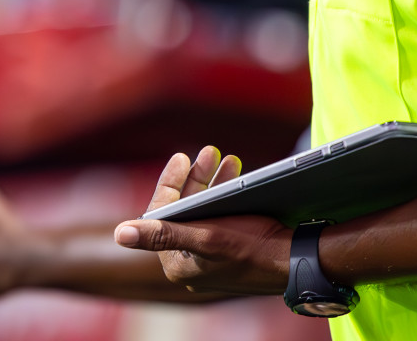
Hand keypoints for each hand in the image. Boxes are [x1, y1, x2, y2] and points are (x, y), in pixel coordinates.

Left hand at [113, 145, 288, 294]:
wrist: (296, 261)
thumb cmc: (252, 250)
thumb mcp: (205, 237)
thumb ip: (162, 234)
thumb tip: (120, 234)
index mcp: (176, 263)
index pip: (161, 216)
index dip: (170, 183)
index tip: (182, 157)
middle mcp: (190, 261)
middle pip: (182, 210)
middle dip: (196, 178)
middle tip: (209, 152)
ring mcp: (209, 255)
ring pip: (202, 209)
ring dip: (212, 182)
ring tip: (228, 159)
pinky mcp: (229, 248)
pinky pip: (218, 215)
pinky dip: (224, 194)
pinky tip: (234, 175)